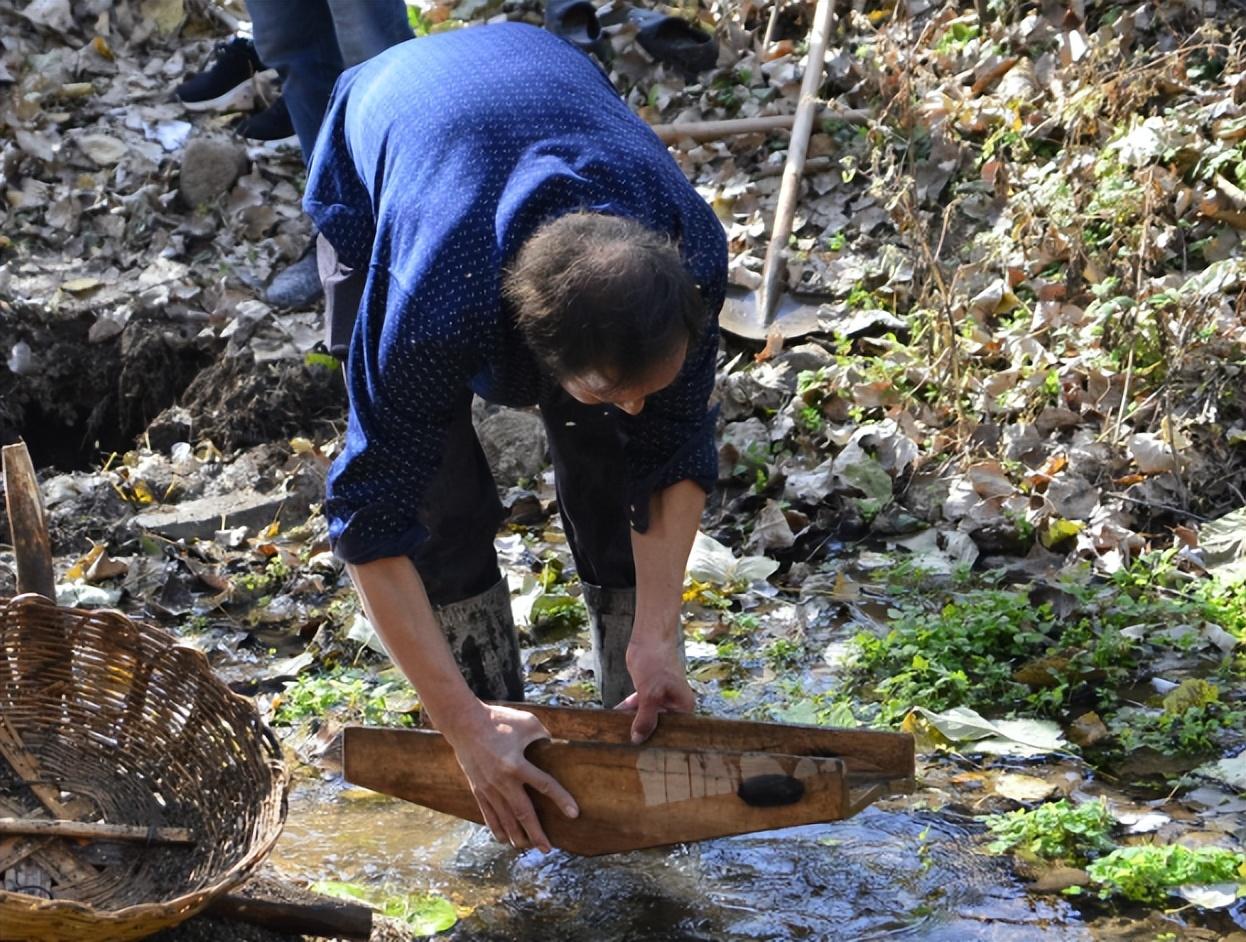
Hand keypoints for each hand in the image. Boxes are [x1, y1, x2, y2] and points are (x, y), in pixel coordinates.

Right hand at [442, 703, 578, 851]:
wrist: (463, 722)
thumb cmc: (498, 720)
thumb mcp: (527, 722)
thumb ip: (543, 736)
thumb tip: (554, 748)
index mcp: (516, 764)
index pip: (544, 786)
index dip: (561, 800)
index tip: (574, 814)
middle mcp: (502, 781)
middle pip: (523, 813)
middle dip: (536, 833)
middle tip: (548, 849)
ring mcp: (488, 787)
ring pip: (505, 818)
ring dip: (517, 835)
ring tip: (527, 848)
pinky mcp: (477, 789)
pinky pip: (488, 814)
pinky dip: (496, 828)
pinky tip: (503, 839)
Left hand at [618, 631, 694, 743]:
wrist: (648, 638)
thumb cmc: (656, 662)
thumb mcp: (650, 694)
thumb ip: (645, 718)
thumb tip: (638, 740)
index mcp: (683, 706)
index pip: (674, 732)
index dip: (661, 742)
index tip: (645, 754)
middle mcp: (674, 705)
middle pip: (660, 726)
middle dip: (645, 734)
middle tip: (628, 747)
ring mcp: (661, 699)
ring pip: (647, 717)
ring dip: (633, 723)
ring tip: (618, 734)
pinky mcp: (649, 692)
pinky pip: (639, 707)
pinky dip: (628, 711)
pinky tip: (615, 716)